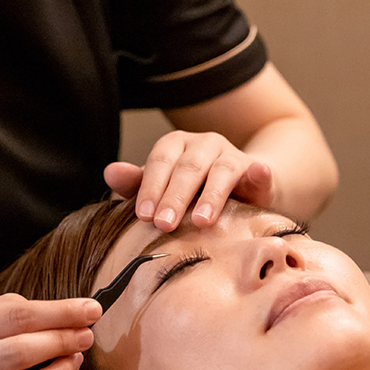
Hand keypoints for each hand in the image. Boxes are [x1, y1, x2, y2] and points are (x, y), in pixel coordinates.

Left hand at [104, 130, 273, 230]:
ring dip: (211, 196)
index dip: (150, 188)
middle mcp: (203, 144)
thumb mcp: (161, 188)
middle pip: (187, 168)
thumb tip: (109, 172)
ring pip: (221, 170)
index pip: (159, 162)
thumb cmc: (191, 192)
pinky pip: (259, 169)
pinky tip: (259, 173)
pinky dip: (259, 172)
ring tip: (201, 221)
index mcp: (175, 145)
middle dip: (174, 197)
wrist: (238, 190)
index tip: (143, 216)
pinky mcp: (257, 170)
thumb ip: (136, 184)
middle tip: (163, 225)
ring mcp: (232, 155)